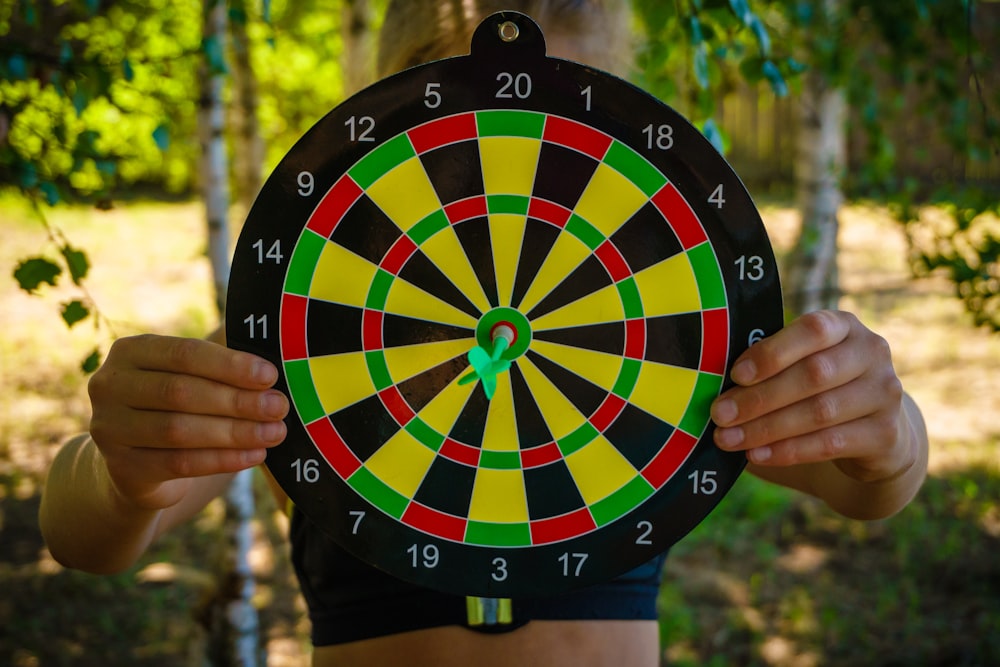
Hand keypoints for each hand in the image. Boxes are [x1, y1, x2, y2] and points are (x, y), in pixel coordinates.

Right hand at [87, 334, 288, 510]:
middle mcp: (109, 386)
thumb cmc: (176, 405)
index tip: (270, 375)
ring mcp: (109, 429)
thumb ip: (221, 360)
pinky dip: (223, 459)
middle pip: (181, 392)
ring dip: (235, 432)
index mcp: (130, 351)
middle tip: (278, 407)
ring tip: (274, 432)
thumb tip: (275, 348)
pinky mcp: (121, 468)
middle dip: (237, 400)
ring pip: (180, 430)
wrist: (138, 463)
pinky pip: (180, 463)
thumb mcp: (189, 375)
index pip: (184, 353)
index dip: (230, 365)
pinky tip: (255, 455)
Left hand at [711, 310, 915, 482]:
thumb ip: (772, 365)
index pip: (812, 330)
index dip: (773, 352)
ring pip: (820, 411)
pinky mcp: (885, 433)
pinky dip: (788, 450)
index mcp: (844, 326)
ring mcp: (884, 393)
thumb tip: (715, 381)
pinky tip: (757, 455)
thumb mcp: (801, 365)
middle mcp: (872, 352)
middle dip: (759, 397)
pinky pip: (830, 443)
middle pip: (813, 375)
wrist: (875, 431)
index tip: (735, 375)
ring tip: (729, 439)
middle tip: (719, 414)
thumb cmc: (819, 389)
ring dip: (766, 428)